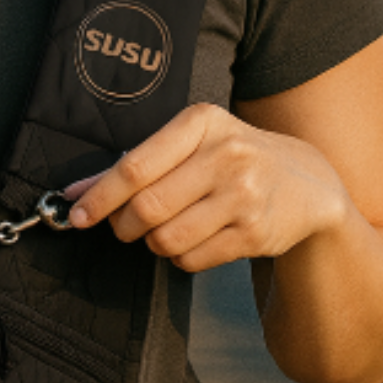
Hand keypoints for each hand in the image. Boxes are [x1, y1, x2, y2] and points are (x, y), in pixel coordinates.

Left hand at [63, 104, 349, 272]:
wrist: (307, 182)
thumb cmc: (231, 158)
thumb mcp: (190, 144)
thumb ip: (134, 165)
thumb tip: (75, 194)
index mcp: (201, 123)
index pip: (135, 167)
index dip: (100, 197)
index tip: (78, 216)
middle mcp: (226, 155)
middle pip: (146, 208)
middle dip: (124, 226)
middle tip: (125, 226)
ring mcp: (244, 196)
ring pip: (166, 239)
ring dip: (153, 243)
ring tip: (165, 229)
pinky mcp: (255, 233)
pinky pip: (192, 259)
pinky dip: (180, 256)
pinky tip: (194, 238)